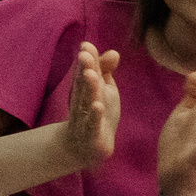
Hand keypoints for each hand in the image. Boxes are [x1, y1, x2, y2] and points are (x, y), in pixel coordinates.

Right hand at [57, 42, 122, 171]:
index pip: (85, 73)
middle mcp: (81, 103)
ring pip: (85, 103)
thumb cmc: (96, 114)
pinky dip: (93, 117)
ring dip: (87, 89)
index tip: (86, 46)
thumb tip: (114, 52)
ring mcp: (83, 119)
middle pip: (83, 85)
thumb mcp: (104, 91)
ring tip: (91, 74)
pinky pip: (91, 126)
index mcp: (84, 91)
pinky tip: (97, 106)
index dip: (87, 60)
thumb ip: (106, 71)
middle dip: (84, 69)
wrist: (83, 149)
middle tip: (85, 55)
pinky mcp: (90, 137)